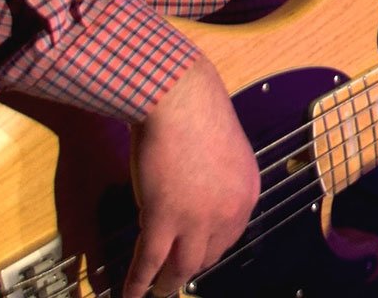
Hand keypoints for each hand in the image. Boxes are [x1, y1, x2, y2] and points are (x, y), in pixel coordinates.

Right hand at [124, 57, 259, 297]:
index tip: (195, 257)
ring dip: (166, 284)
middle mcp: (229, 211)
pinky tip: (131, 292)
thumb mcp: (222, 151)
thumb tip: (196, 197)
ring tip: (156, 294)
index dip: (208, 249)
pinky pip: (150, 262)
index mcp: (246, 192)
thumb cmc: (195, 112)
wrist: (178, 99)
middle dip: (189, 269)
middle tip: (174, 279)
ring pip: (182, 267)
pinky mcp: (164, 219)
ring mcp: (198, 218)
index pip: (230, 235)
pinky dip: (139, 281)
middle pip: (209, 255)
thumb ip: (215, 180)